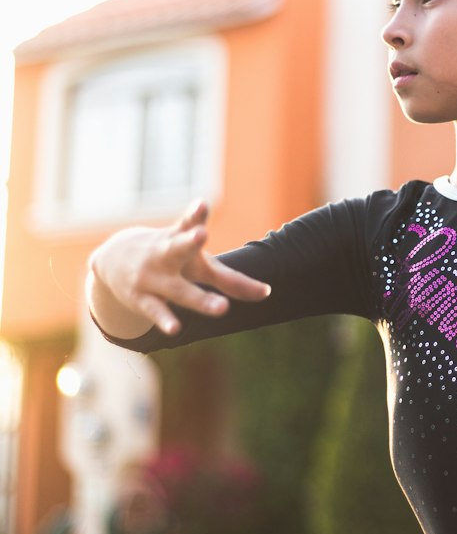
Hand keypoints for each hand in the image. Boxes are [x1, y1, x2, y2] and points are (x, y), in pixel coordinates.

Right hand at [88, 200, 270, 337]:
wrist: (112, 261)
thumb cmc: (169, 259)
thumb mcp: (196, 262)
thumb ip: (232, 279)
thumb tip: (268, 293)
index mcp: (179, 239)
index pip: (189, 223)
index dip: (196, 214)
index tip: (202, 203)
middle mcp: (165, 254)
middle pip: (178, 248)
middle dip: (190, 241)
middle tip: (202, 234)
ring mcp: (152, 277)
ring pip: (177, 289)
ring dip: (198, 298)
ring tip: (222, 308)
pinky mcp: (141, 298)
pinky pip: (155, 310)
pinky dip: (165, 320)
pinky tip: (176, 329)